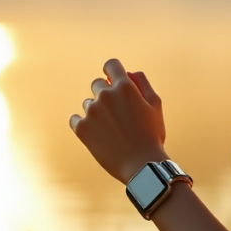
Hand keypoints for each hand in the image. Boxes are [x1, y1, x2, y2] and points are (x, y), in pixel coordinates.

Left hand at [69, 58, 167, 183]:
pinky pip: (75, 119)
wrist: (141, 165)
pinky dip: (84, 125)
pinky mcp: (81, 128)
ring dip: (97, 111)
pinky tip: (98, 135)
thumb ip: (142, 83)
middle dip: (106, 94)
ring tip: (112, 130)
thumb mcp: (155, 105)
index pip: (111, 65)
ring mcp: (91, 111)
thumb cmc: (151, 134)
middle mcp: (106, 95)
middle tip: (117, 114)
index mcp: (125, 87)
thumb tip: (128, 73)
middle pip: (98, 84)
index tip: (113, 80)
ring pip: (88, 103)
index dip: (112, 71)